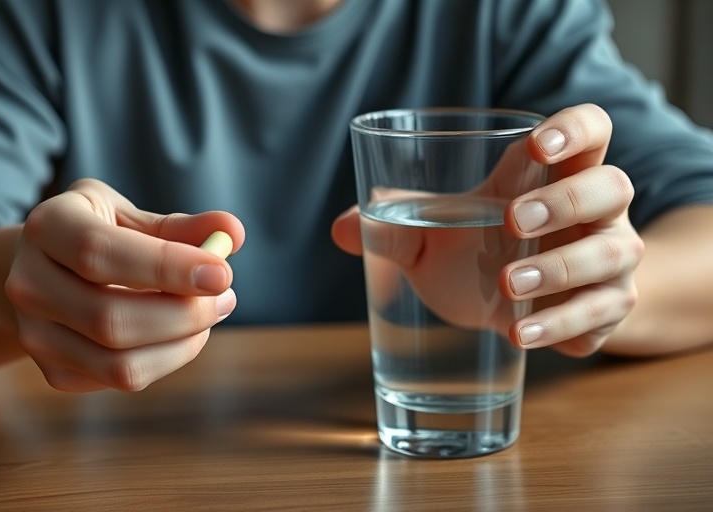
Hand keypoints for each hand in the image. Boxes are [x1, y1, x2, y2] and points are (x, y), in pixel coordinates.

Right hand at [5, 178, 244, 390]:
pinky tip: (180, 332)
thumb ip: (180, 226)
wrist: (46, 270)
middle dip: (183, 314)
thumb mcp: (131, 215)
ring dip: (183, 343)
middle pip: (110, 319)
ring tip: (211, 312)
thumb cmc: (100, 233)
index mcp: (46, 228)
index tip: (222, 273)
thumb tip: (232, 231)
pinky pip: (123, 379)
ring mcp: (35, 335)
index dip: (166, 266)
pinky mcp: (53, 371)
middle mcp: (28, 284)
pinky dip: (167, 358)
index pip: (99, 253)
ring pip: (119, 363)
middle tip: (226, 295)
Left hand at [333, 104, 642, 356]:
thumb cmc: (485, 251)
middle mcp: (595, 213)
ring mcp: (607, 261)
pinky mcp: (605, 310)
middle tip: (513, 219)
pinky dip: (562, 325)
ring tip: (508, 284)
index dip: (575, 130)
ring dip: (562, 267)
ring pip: (614, 252)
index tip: (538, 145)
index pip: (591, 130)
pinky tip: (520, 334)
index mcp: (554, 175)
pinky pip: (600, 314)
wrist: (528, 310)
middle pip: (613, 186)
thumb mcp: (437, 235)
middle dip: (567, 201)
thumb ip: (394, 225)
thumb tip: (340, 228)